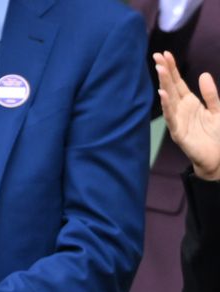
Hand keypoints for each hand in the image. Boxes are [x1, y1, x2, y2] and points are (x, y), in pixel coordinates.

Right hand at [156, 51, 219, 180]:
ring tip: (159, 69)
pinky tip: (162, 94)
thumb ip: (210, 94)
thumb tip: (204, 75)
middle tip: (157, 56)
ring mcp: (177, 120)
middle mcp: (181, 110)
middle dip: (164, 72)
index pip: (178, 82)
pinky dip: (166, 105)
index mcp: (189, 103)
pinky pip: (171, 116)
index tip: (165, 54)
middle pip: (171, 87)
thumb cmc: (216, 135)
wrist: (217, 158)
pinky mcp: (178, 132)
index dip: (172, 69)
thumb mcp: (217, 109)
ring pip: (169, 99)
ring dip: (163, 84)